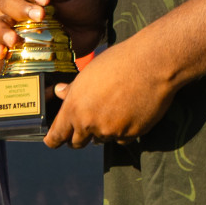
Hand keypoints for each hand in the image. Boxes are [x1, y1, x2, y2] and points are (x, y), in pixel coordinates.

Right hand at [0, 0, 107, 60]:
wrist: (94, 22)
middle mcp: (18, 2)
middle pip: (6, 3)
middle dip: (21, 10)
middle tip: (41, 16)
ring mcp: (17, 23)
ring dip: (3, 32)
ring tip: (13, 39)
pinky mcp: (20, 42)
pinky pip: (4, 45)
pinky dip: (0, 48)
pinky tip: (2, 54)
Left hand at [43, 37, 176, 148]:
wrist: (151, 64)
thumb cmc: (119, 62)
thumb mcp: (89, 72)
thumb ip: (73, 89)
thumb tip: (59, 92)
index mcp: (75, 108)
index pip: (57, 136)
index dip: (54, 139)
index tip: (54, 140)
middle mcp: (90, 123)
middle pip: (77, 142)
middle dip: (79, 136)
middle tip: (85, 125)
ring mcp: (111, 131)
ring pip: (101, 138)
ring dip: (103, 129)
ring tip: (114, 106)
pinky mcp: (130, 135)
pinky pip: (121, 138)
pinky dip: (122, 130)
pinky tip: (129, 111)